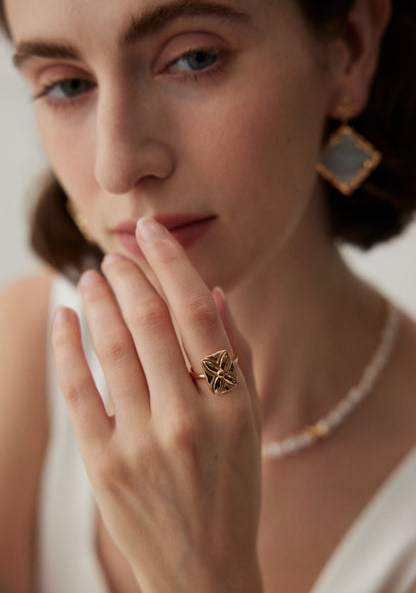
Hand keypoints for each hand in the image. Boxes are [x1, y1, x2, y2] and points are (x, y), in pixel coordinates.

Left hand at [51, 217, 262, 592]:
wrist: (202, 567)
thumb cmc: (232, 486)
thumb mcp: (250, 422)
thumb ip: (237, 354)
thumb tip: (212, 293)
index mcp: (231, 406)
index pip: (197, 314)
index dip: (172, 265)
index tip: (153, 233)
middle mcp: (188, 421)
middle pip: (150, 324)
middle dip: (130, 275)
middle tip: (117, 251)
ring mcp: (141, 444)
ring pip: (112, 349)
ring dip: (99, 301)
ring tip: (93, 273)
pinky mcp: (104, 466)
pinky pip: (78, 391)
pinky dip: (68, 346)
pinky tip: (66, 315)